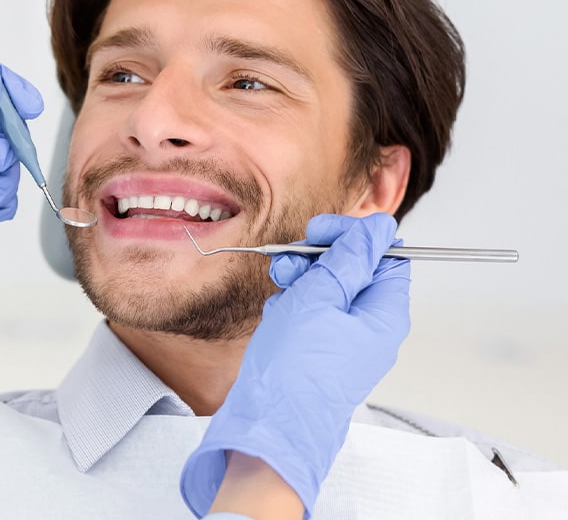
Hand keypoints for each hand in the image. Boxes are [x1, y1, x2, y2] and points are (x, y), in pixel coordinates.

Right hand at [181, 213, 410, 517]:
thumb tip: (379, 229)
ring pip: (329, 291)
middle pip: (354, 272)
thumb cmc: (296, 368)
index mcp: (385, 315)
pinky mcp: (320, 353)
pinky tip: (277, 311)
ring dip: (302, 279)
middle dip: (320, 259)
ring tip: (279, 285)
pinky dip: (293, 305)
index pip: (385, 257)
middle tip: (292, 260)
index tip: (320, 231)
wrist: (270, 424)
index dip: (352, 238)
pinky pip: (312, 314)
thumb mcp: (320, 298)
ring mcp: (345, 343)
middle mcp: (371, 329)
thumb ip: (349, 259)